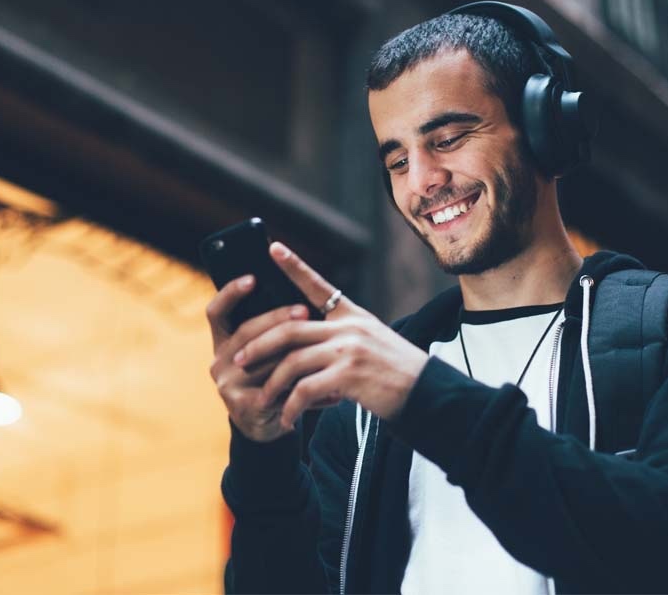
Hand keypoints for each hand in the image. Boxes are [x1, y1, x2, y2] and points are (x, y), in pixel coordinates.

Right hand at [206, 274, 310, 441]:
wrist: (269, 425)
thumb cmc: (274, 378)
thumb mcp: (269, 352)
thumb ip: (275, 328)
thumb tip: (304, 293)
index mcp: (224, 342)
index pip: (216, 312)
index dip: (231, 293)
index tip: (253, 277)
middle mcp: (220, 362)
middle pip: (246, 332)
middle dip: (277, 319)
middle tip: (304, 310)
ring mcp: (228, 385)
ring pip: (264, 360)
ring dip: (295, 351)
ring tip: (323, 342)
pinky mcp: (243, 407)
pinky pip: (277, 389)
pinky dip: (306, 386)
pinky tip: (330, 386)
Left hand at [231, 242, 428, 430]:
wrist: (427, 395)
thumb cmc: (398, 373)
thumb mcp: (373, 342)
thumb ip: (343, 337)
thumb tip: (307, 341)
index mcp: (353, 315)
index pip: (318, 284)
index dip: (294, 266)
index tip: (272, 248)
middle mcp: (349, 327)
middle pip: (290, 328)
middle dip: (259, 344)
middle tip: (239, 358)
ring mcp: (349, 350)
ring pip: (292, 361)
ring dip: (271, 384)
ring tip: (260, 400)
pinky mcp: (349, 377)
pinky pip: (305, 390)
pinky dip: (291, 407)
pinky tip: (286, 419)